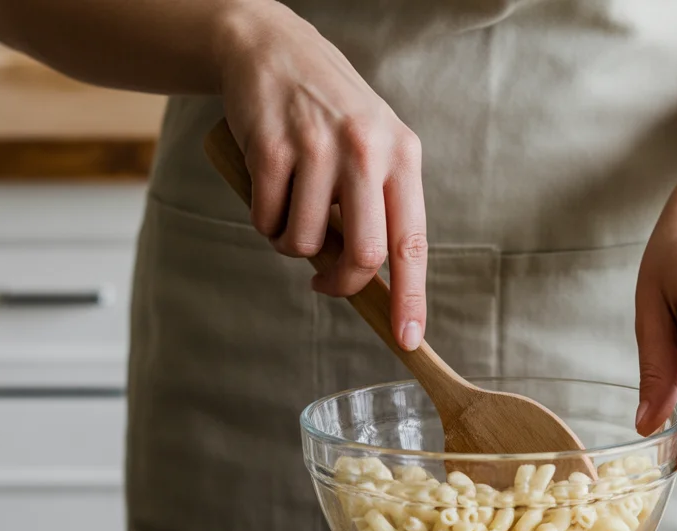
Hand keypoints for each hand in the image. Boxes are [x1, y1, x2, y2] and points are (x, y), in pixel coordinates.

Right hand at [215, 2, 427, 348]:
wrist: (270, 48)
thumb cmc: (327, 111)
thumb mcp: (371, 146)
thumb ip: (378, 205)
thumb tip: (371, 279)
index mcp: (402, 156)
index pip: (413, 242)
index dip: (412, 297)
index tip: (409, 337)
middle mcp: (366, 151)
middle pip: (363, 254)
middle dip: (340, 282)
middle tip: (323, 281)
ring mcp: (318, 148)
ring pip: (305, 244)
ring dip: (290, 244)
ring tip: (290, 211)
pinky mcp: (271, 148)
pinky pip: (266, 220)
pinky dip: (263, 220)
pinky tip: (268, 190)